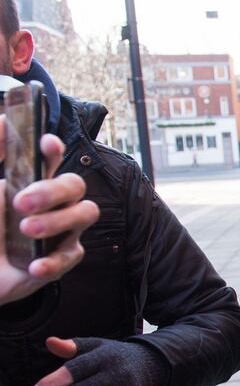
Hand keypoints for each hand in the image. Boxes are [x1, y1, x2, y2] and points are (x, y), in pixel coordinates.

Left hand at [0, 129, 97, 304]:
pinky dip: (54, 261)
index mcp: (29, 184)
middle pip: (75, 185)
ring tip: (27, 230)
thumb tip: (3, 120)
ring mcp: (60, 231)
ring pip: (85, 214)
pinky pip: (72, 256)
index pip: (51, 159)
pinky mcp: (60, 260)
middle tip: (21, 203)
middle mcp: (50, 204)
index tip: (46, 144)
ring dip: (58, 221)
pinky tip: (33, 265)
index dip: (54, 149)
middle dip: (53, 190)